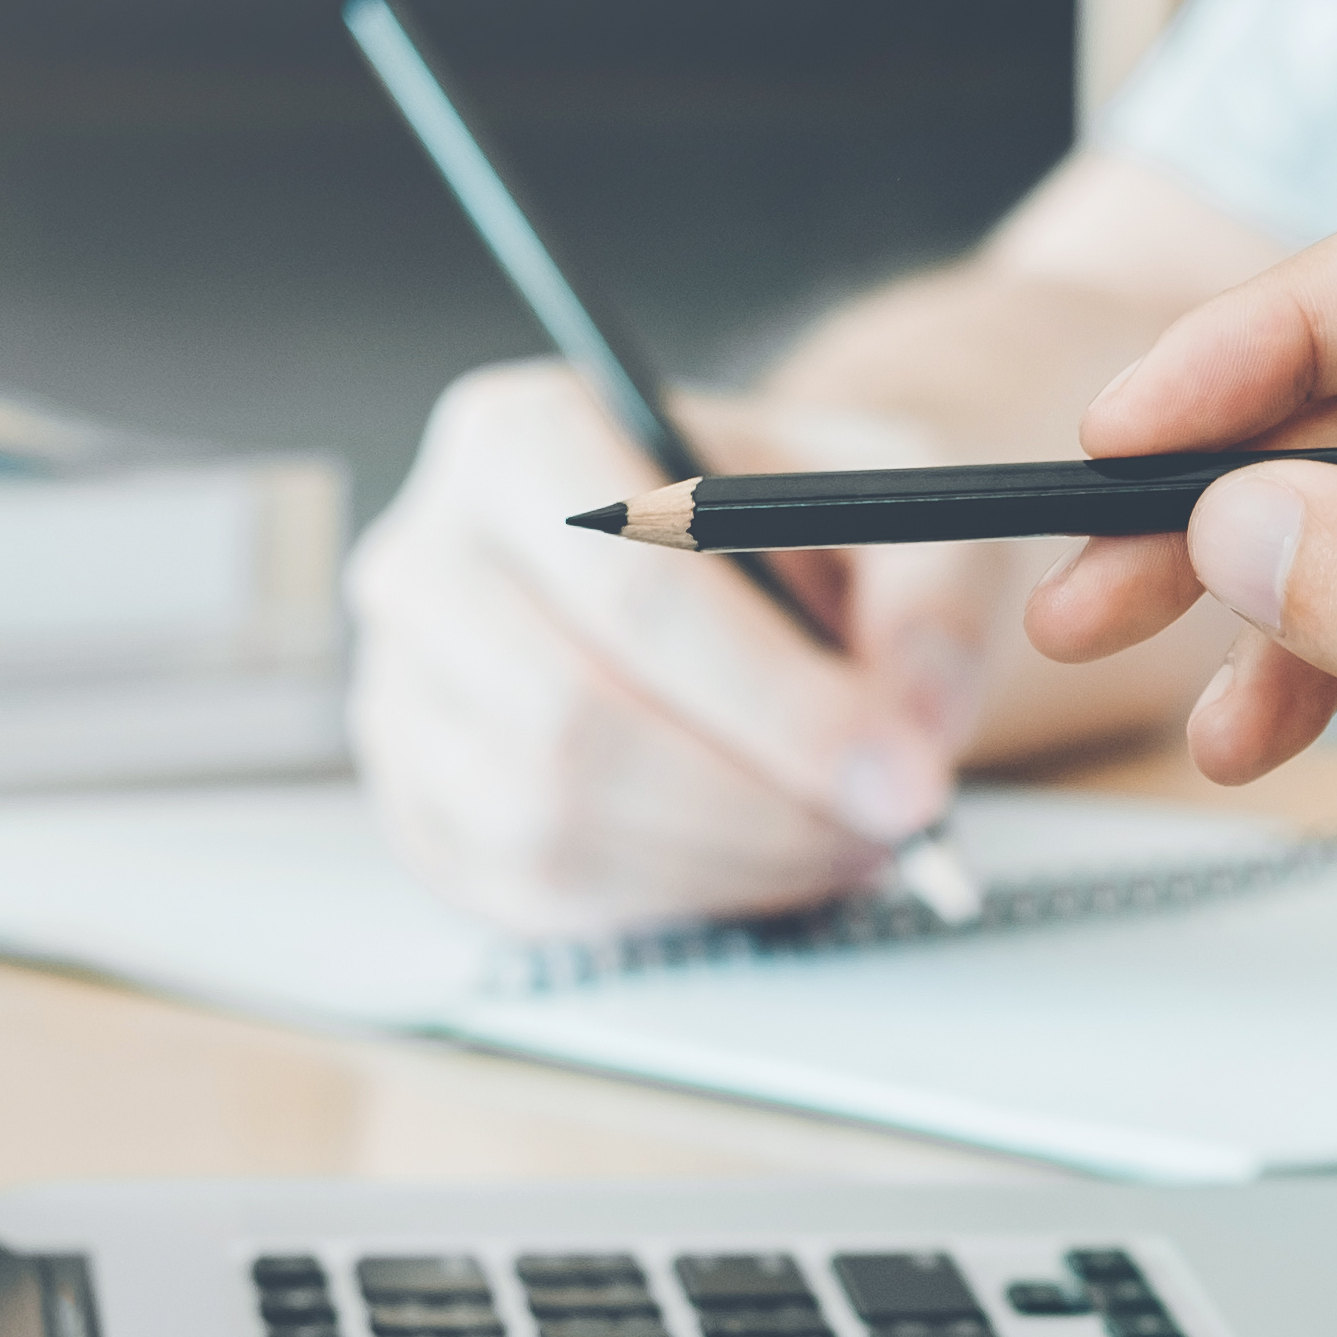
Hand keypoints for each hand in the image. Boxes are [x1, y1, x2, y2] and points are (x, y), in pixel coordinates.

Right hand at [346, 362, 1017, 937]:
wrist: (740, 566)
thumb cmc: (804, 523)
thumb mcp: (903, 503)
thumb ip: (934, 597)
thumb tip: (915, 725)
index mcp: (519, 437)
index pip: (630, 582)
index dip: (776, 701)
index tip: (906, 778)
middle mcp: (424, 557)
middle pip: (572, 718)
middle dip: (758, 803)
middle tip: (891, 830)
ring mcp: (403, 693)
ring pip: (547, 822)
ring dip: (725, 861)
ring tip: (845, 841)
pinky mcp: (423, 808)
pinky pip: (535, 892)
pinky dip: (673, 899)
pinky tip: (760, 861)